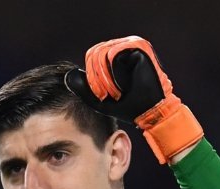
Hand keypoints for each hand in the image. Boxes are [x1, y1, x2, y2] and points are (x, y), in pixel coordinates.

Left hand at [65, 36, 202, 163]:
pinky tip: (124, 82)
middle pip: (95, 53)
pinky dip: (114, 71)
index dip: (93, 76)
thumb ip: (84, 89)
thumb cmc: (130, 108)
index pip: (93, 57)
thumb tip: (68, 75)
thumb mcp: (100, 100)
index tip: (106, 93)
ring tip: (118, 88)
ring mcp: (131, 46)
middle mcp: (125, 49)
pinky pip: (112, 54)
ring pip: (102, 53)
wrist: (151, 111)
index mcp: (118, 59)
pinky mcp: (137, 47)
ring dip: (106, 76)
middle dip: (98, 77)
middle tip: (112, 92)